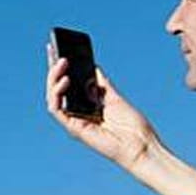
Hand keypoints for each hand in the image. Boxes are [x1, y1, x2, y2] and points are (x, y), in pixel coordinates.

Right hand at [45, 52, 158, 173]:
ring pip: (53, 97)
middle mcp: (77, 113)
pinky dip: (57, 94)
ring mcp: (74, 120)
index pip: (69, 84)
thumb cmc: (133, 126)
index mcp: (87, 106)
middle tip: (54, 50)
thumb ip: (101, 84)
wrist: (142, 145)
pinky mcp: (74, 128)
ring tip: (61, 62)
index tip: (58, 49)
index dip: (61, 68)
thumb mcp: (115, 97)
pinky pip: (57, 109)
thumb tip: (93, 67)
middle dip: (53, 69)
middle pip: (58, 88)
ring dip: (53, 78)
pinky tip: (65, 79)